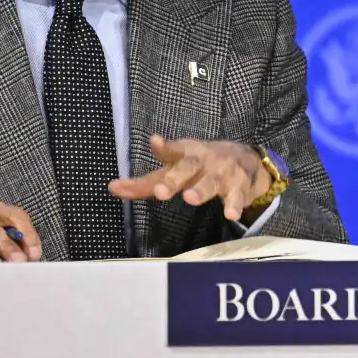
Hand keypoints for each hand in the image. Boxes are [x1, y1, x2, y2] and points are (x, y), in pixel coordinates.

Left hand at [109, 135, 270, 222]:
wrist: (246, 160)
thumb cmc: (200, 167)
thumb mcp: (173, 170)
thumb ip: (145, 183)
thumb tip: (111, 188)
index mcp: (186, 154)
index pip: (172, 151)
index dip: (163, 148)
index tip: (154, 142)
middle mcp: (204, 161)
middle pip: (189, 167)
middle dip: (175, 179)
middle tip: (161, 191)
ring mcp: (223, 173)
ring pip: (212, 182)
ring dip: (202, 190)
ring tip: (190, 198)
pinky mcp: (240, 186)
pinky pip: (237, 197)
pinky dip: (235, 205)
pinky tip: (232, 215)